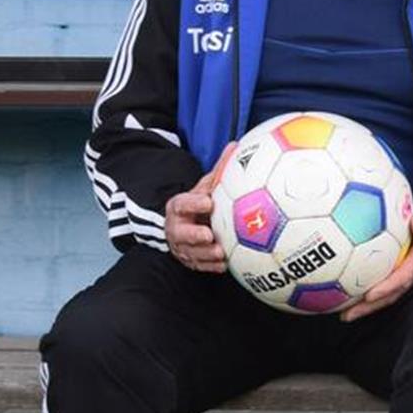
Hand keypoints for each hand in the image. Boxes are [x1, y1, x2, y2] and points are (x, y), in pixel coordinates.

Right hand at [165, 143, 236, 272]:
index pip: (182, 204)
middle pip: (180, 232)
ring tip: (219, 253)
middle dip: (193, 235)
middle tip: (208, 234)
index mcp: (179, 207)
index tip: (208, 202)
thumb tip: (236, 146)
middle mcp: (177, 227)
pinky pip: (199, 266)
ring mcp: (182, 246)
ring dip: (204, 255)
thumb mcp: (205, 187)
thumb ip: (218, 171)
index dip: (193, 203)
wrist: (183, 225)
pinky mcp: (190, 260)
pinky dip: (211, 267)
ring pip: (190, 252)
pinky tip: (224, 266)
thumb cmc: (199, 204)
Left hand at [340, 199, 412, 321]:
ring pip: (390, 293)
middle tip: (347, 315)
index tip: (369, 295)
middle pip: (392, 293)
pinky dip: (372, 293)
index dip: (387, 286)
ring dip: (368, 306)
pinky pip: (389, 284)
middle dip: (370, 306)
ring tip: (345, 313)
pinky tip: (353, 294)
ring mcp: (412, 273)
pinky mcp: (407, 270)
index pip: (404, 276)